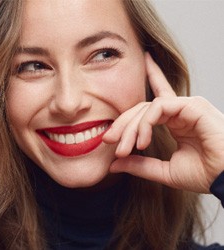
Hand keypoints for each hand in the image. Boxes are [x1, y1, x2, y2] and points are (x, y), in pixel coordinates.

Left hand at [103, 53, 223, 192]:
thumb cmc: (204, 174)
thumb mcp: (164, 171)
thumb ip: (139, 165)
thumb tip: (113, 164)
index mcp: (175, 122)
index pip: (155, 101)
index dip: (148, 81)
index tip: (134, 76)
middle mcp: (180, 112)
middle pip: (141, 108)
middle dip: (123, 124)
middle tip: (109, 141)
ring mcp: (186, 107)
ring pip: (147, 108)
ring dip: (131, 128)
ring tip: (125, 149)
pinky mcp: (192, 106)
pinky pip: (159, 107)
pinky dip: (146, 124)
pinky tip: (142, 142)